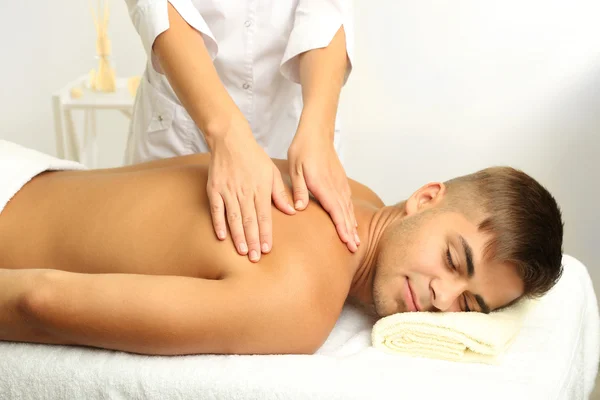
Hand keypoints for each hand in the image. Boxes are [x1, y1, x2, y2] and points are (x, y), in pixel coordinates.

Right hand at [207, 116, 295, 261]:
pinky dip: (219, 223)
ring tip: (243, 252)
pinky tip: (222, 237)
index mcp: (260, 188)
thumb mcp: (272, 172)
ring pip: (234, 218)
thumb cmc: (254, 157)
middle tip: (256, 258)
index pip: (264, 216)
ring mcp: (228, 191)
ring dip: (239, 236)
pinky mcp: (214, 189)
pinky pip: (216, 210)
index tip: (268, 249)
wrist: (230, 140)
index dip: (266, 233)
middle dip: (253, 241)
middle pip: (250, 220)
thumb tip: (292, 211)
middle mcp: (244, 191)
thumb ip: (280, 193)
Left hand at [287, 127, 358, 251]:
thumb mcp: (295, 168)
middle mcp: (335, 186)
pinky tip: (351, 221)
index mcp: (323, 185)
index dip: (341, 227)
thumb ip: (298, 189)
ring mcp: (340, 183)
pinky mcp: (340, 180)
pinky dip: (350, 213)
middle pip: (344, 213)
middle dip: (350, 232)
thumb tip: (299, 208)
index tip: (347, 241)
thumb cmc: (303, 150)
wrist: (317, 133)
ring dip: (352, 224)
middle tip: (355, 248)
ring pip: (348, 207)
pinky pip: (347, 200)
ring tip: (356, 240)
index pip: (335, 210)